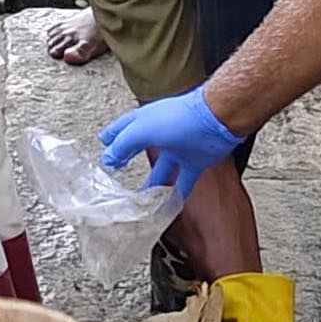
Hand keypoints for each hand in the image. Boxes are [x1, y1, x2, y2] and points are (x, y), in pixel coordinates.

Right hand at [99, 89, 243, 200]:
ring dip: (154, 183)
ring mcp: (179, 147)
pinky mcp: (195, 160)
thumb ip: (123, 145)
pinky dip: (177, 194)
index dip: (112, 137)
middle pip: (141, 147)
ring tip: (143, 198)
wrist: (216, 119)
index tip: (104, 145)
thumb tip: (108, 158)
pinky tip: (170, 204)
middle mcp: (161, 133)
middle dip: (129, 157)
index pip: (123, 129)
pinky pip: (183, 181)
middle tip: (118, 168)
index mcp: (146, 121)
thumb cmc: (181, 117)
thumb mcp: (141, 130)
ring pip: (162, 169)